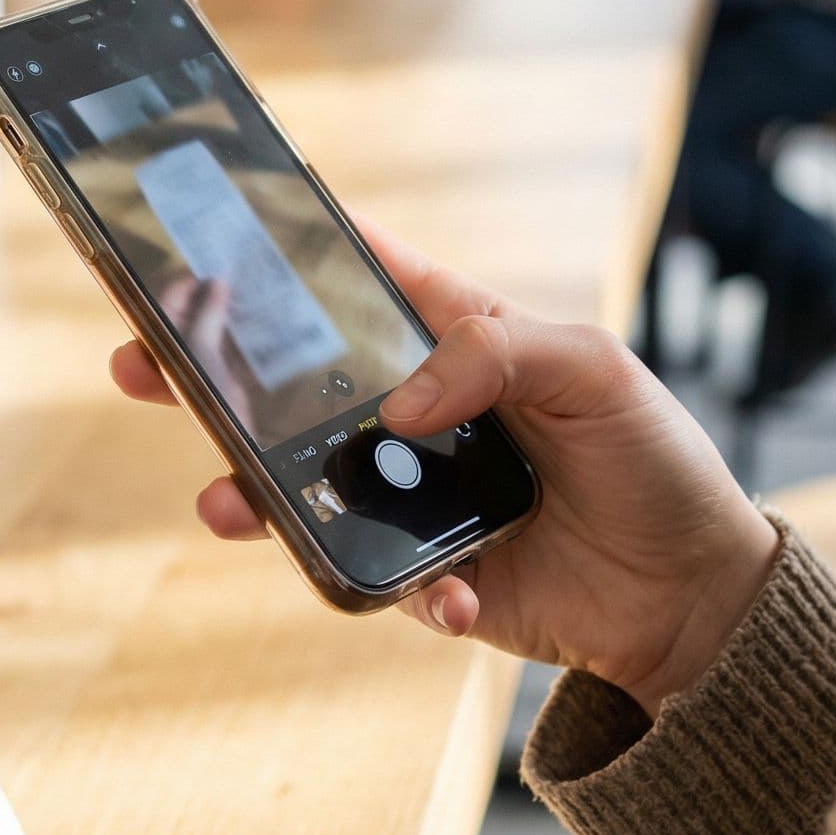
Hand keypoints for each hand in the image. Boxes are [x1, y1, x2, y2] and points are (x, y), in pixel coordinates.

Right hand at [110, 219, 779, 714]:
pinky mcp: (424, 574)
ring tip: (223, 501)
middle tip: (140, 361)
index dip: (279, 256)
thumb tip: (397, 407)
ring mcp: (411, 496)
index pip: (354, 279)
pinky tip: (446, 596)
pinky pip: (376, 580)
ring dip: (254, 492)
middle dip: (210, 372)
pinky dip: (404, 591)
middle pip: (292, 384)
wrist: (695, 595)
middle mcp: (418, 413)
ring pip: (303, 486)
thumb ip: (494, 355)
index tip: (201, 238)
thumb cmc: (652, 456)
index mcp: (454, 339)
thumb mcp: (591, 370)